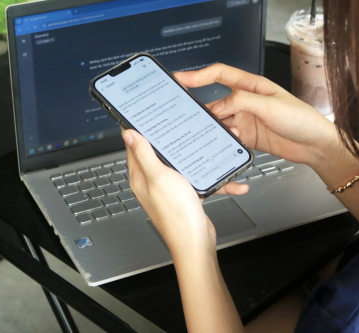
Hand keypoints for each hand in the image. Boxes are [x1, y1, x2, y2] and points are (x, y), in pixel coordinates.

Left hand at [122, 129, 247, 253]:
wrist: (195, 242)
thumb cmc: (175, 214)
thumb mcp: (158, 177)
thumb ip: (144, 155)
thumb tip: (129, 135)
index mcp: (141, 176)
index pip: (136, 146)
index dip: (142, 129)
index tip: (150, 116)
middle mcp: (154, 181)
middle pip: (163, 152)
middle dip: (177, 138)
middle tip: (187, 125)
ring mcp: (171, 188)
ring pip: (184, 164)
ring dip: (200, 157)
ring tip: (215, 147)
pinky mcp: (187, 195)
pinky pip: (201, 180)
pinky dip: (215, 180)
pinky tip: (230, 180)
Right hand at [174, 64, 340, 166]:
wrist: (315, 145)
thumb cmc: (301, 119)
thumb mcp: (269, 106)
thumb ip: (241, 102)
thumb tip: (217, 105)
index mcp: (252, 86)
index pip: (220, 74)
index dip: (199, 75)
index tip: (180, 79)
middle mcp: (246, 101)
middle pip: (216, 101)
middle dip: (201, 107)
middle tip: (183, 114)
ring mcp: (246, 120)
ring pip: (219, 121)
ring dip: (210, 127)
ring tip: (197, 133)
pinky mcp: (248, 137)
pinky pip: (227, 137)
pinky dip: (220, 141)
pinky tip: (215, 144)